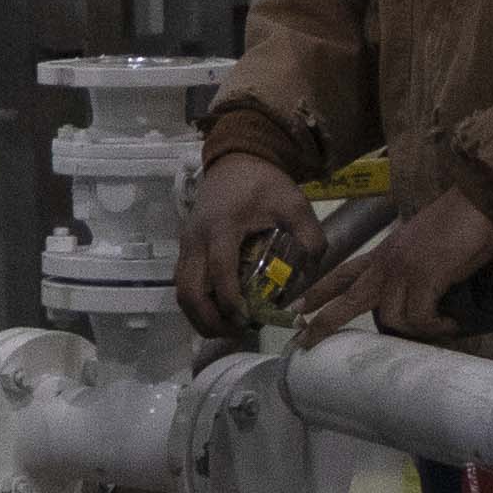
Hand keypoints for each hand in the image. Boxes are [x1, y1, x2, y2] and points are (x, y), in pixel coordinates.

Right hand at [175, 150, 312, 339]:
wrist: (236, 160)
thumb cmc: (265, 183)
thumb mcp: (295, 204)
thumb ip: (310, 237)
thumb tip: (311, 276)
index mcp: (222, 226)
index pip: (219, 270)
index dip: (230, 300)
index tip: (247, 319)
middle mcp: (196, 238)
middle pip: (189, 290)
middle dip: (209, 319)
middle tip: (237, 331)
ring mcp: (186, 243)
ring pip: (181, 291)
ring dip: (199, 315)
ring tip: (228, 328)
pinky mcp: (185, 248)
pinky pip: (183, 282)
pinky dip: (197, 303)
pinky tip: (219, 312)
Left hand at [295, 187, 492, 344]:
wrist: (476, 203)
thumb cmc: (456, 223)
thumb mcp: (420, 245)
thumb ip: (409, 268)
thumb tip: (414, 295)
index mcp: (383, 253)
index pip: (342, 273)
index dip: (319, 292)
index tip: (298, 310)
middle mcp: (386, 262)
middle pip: (347, 298)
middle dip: (323, 323)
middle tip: (305, 343)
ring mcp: (403, 270)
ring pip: (390, 317)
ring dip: (414, 330)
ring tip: (439, 327)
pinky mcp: (423, 277)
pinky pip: (419, 317)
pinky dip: (435, 326)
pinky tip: (450, 323)